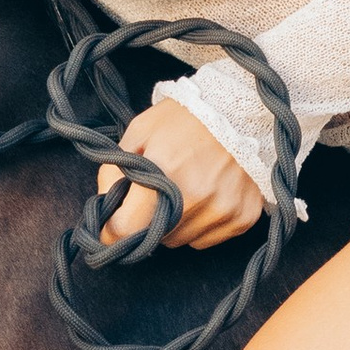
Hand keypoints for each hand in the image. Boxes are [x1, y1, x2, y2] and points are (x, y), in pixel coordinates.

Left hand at [99, 97, 262, 251]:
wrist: (242, 110)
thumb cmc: (185, 118)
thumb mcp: (139, 132)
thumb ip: (115, 172)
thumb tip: (106, 206)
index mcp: (163, 175)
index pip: (124, 231)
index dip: (112, 229)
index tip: (114, 220)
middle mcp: (194, 199)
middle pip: (153, 239)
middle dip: (148, 221)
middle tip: (157, 192)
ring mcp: (222, 211)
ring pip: (180, 240)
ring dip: (175, 223)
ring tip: (185, 188)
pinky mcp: (243, 218)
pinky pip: (207, 239)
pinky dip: (201, 223)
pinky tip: (207, 195)